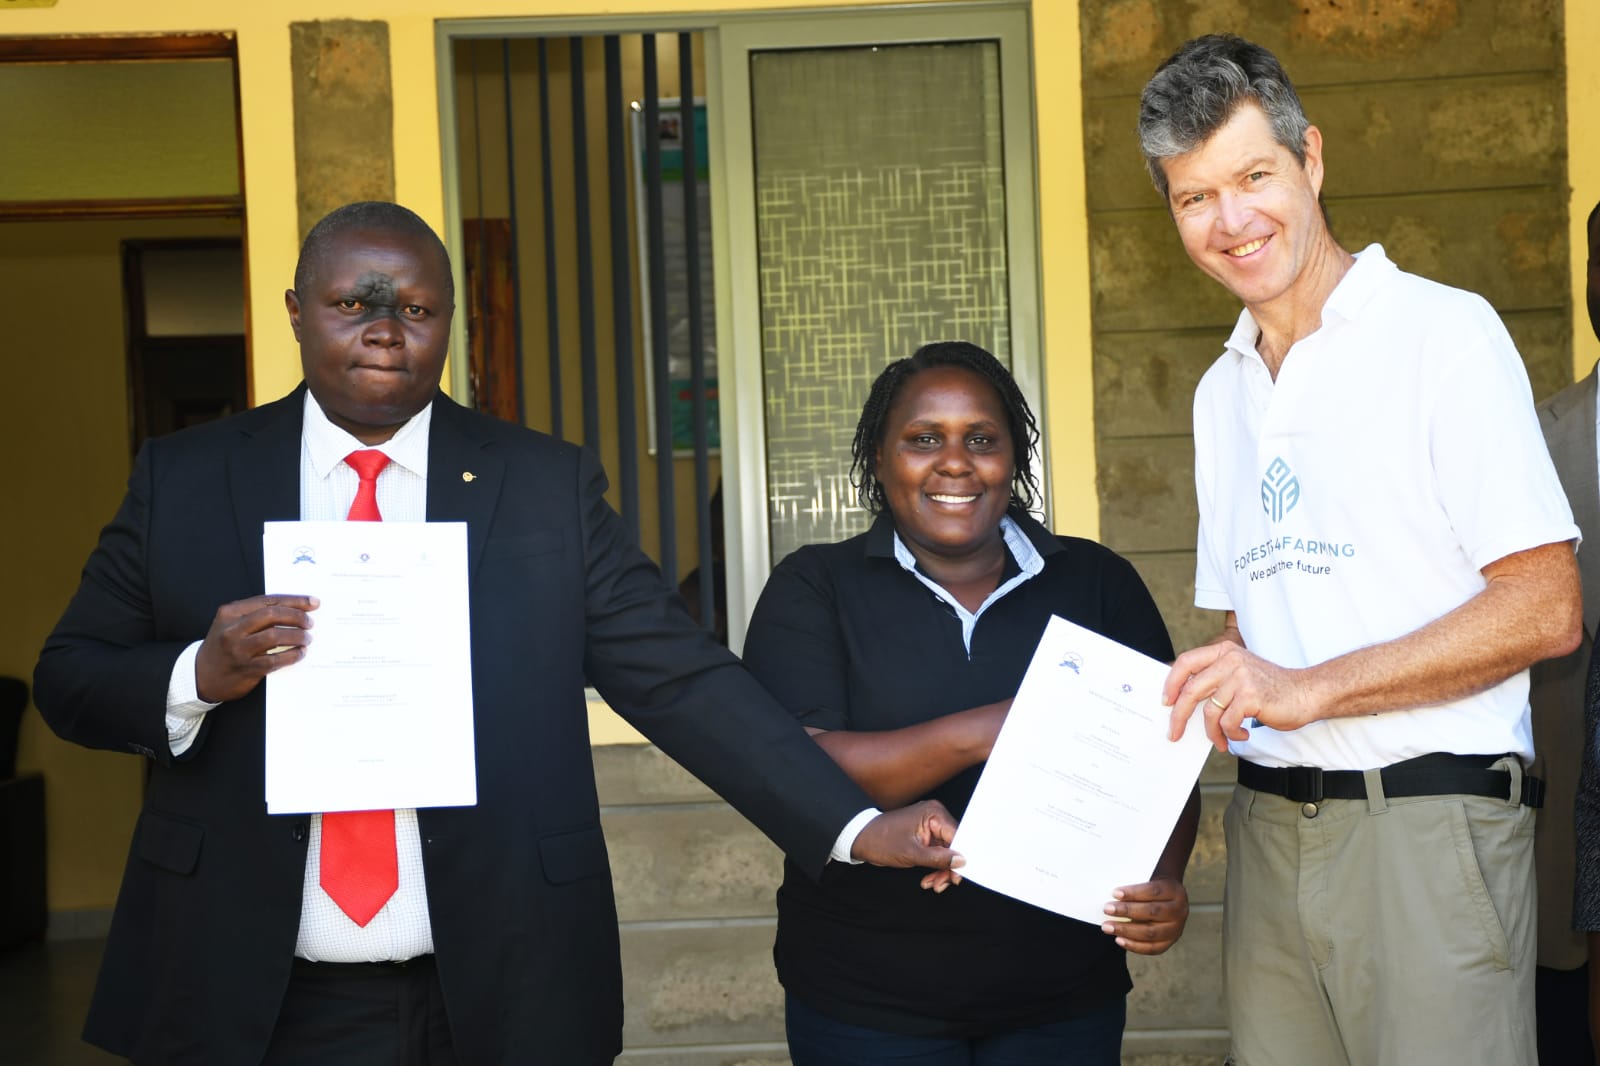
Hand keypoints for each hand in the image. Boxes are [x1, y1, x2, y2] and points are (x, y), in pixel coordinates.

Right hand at [194, 594, 318, 702]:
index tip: (312, 602)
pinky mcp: (246, 669)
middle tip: (310, 622)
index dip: (294, 601)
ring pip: (274, 636)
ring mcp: (238, 650)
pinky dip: (292, 655)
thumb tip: (295, 608)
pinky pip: (275, 660)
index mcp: (230, 613)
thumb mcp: (231, 623)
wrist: (201, 675)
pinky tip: (300, 653)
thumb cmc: (224, 645)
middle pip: (272, 615)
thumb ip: (256, 614)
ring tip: (307, 638)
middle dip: (297, 616)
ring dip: (297, 636)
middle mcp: (232, 630)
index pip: (268, 601)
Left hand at [851, 799, 963, 875]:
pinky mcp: (925, 836)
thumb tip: (961, 861)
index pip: (957, 836)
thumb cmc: (881, 840)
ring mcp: (930, 826)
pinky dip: (935, 867)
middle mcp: (934, 816)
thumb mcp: (912, 853)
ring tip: (933, 884)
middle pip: (954, 846)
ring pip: (947, 853)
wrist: (861, 838)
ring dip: (941, 871)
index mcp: (934, 814)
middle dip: (948, 868)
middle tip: (943, 884)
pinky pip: (937, 853)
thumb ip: (938, 859)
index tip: (959, 876)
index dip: (960, 858)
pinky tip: (929, 879)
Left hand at [1102, 876, 1187, 954]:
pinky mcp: (1169, 942)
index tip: (1115, 893)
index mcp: (1175, 891)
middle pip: (1152, 911)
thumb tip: (1113, 892)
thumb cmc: (1152, 887)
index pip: (1154, 891)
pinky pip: (1152, 948)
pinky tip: (1119, 939)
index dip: (1134, 893)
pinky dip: (1134, 945)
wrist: (1169, 899)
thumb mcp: (1150, 878)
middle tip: (1107, 909)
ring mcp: (1176, 929)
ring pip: (1151, 932)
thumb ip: (1135, 882)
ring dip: (1126, 930)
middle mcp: (1179, 910)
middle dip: (1127, 911)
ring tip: (1107, 927)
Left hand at [1163, 640, 1314, 752]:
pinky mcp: (1251, 696)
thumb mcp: (1239, 674)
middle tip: (1174, 733)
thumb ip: (1214, 679)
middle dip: (1179, 716)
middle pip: (1191, 690)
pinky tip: (1241, 734)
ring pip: (1209, 711)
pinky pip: (1227, 722)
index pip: (1186, 662)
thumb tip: (1181, 699)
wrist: (1306, 692)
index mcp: (1224, 652)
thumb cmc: (1270, 689)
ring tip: (1220, 741)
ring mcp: (1241, 677)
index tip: (1166, 701)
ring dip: (1212, 732)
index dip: (1171, 682)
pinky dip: (1231, 734)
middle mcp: (1231, 660)